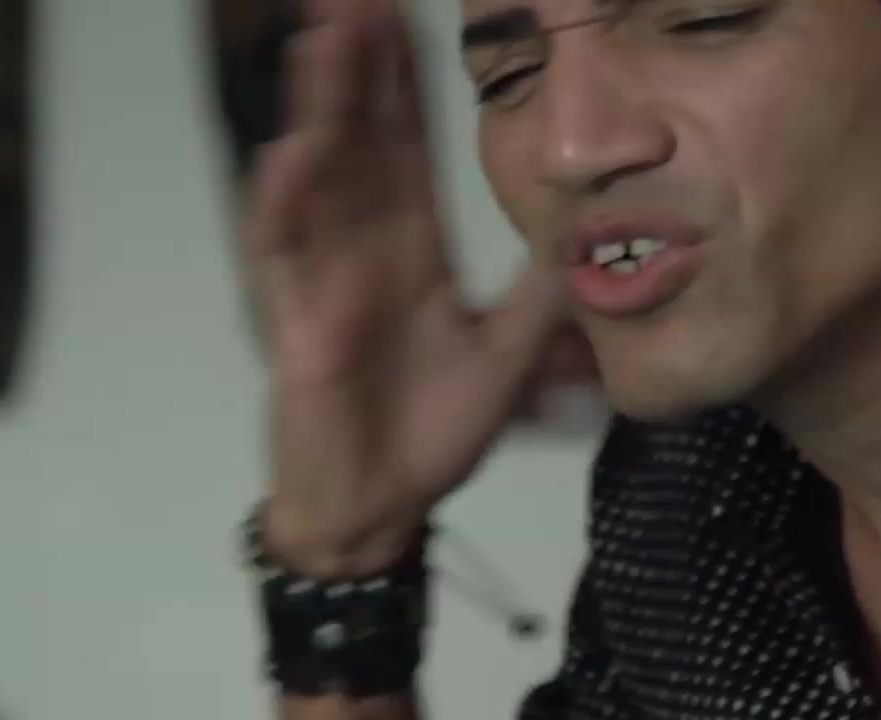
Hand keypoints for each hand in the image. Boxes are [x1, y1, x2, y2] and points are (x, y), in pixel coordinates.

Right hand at [248, 0, 571, 576]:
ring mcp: (323, 280)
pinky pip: (282, 256)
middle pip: (359, 141)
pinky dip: (285, 205)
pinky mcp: (295, 324)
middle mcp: (361, 251)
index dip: (406, 85)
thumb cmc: (429, 435)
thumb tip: (598, 241)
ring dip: (319, 111)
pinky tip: (294, 152)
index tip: (405, 16)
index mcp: (410, 252)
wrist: (382, 509)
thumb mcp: (507, 354)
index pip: (408, 149)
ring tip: (326, 43)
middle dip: (357, 69)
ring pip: (316, 178)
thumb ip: (542, 294)